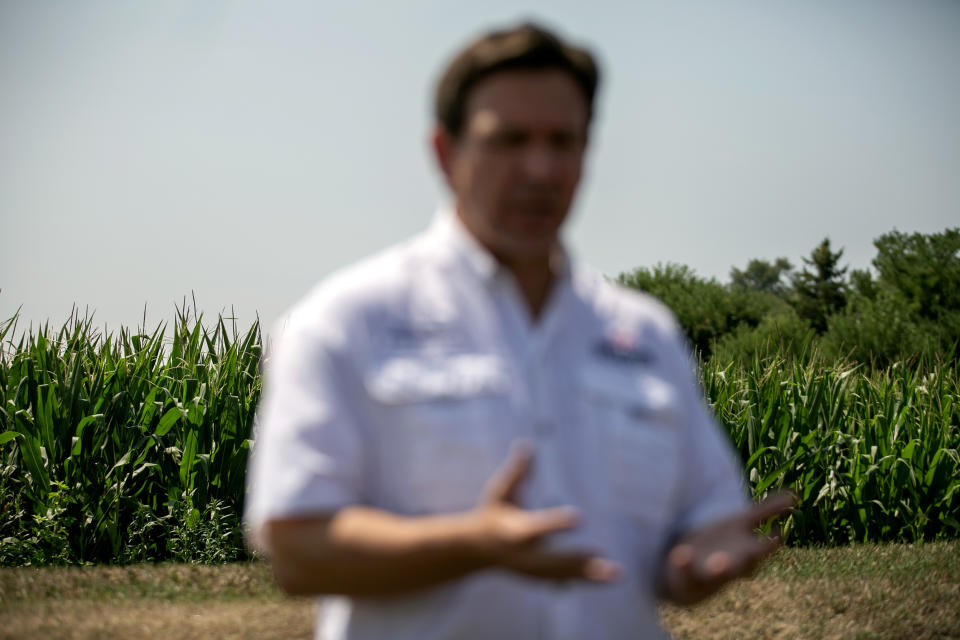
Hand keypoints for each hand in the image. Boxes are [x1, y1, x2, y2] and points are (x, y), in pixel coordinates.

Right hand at [466, 441, 620, 582]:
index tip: (579, 517)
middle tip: (600, 553)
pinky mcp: (538, 577)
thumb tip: (526, 443)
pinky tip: (610, 578)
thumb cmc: (493, 511)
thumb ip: (516, 471)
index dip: (556, 524)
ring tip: (616, 573)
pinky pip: (565, 579)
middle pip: (551, 560)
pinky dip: (586, 579)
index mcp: (512, 530)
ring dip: (588, 574)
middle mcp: (522, 555)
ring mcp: (530, 569)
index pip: (536, 528)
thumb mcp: (501, 490)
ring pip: (562, 573)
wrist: (477, 548)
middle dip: (575, 559)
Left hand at [658, 493, 795, 605]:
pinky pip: (686, 572)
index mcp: (747, 551)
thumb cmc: (723, 545)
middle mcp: (732, 565)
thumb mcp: (743, 525)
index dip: (771, 543)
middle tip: (753, 552)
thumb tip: (793, 495)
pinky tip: (681, 554)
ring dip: (719, 569)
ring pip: (717, 575)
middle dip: (749, 560)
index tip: (777, 534)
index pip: (763, 549)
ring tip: (717, 562)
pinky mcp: (688, 575)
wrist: (692, 579)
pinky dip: (684, 565)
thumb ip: (767, 511)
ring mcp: (709, 573)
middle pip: (744, 565)